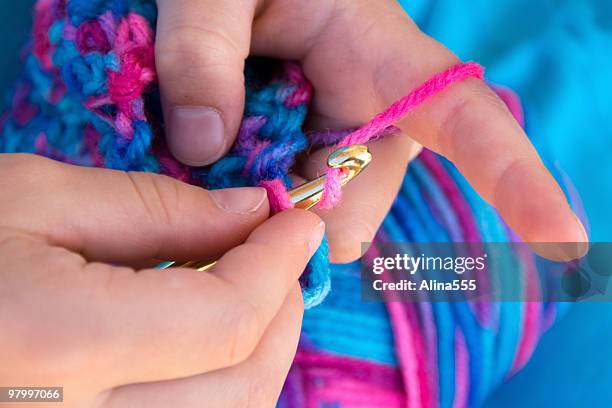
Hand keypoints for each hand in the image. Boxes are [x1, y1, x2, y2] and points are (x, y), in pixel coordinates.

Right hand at [0, 154, 323, 406]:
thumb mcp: (32, 200)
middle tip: (281, 254)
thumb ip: (154, 208)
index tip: (298, 220)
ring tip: (250, 291)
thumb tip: (249, 214)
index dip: (278, 264)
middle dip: (281, 312)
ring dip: (258, 353)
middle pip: (242, 387)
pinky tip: (206, 340)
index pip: (225, 320)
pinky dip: (220, 385)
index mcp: (54, 347)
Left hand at [156, 0, 587, 261]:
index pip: (466, 118)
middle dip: (301, 212)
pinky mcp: (307, 160)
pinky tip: (221, 173)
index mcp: (381, 59)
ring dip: (266, 211)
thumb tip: (204, 146)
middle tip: (226, 174)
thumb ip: (203, 51)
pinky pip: (290, 211)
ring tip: (213, 156)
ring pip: (322, 219)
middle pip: (364, 201)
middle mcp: (374, 114)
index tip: (566, 239)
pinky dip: (252, 208)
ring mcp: (340, 144)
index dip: (517, 180)